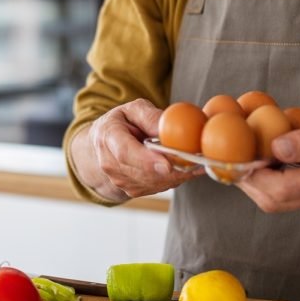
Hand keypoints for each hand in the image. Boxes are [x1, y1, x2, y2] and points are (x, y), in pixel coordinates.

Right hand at [71, 99, 202, 200]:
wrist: (104, 144)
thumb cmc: (121, 123)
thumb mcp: (132, 110)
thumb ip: (149, 116)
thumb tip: (168, 128)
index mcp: (108, 136)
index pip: (125, 152)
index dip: (146, 161)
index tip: (167, 165)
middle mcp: (109, 163)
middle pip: (142, 172)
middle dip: (171, 170)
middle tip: (195, 161)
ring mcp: (119, 180)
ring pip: (154, 183)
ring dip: (176, 175)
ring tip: (194, 162)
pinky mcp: (131, 191)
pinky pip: (158, 187)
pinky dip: (174, 179)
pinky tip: (183, 168)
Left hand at [238, 114, 299, 213]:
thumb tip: (275, 147)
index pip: (281, 190)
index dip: (254, 176)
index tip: (240, 158)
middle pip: (272, 201)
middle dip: (247, 181)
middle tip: (234, 157)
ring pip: (273, 201)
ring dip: (253, 181)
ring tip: (244, 157)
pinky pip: (281, 195)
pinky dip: (265, 180)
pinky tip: (260, 160)